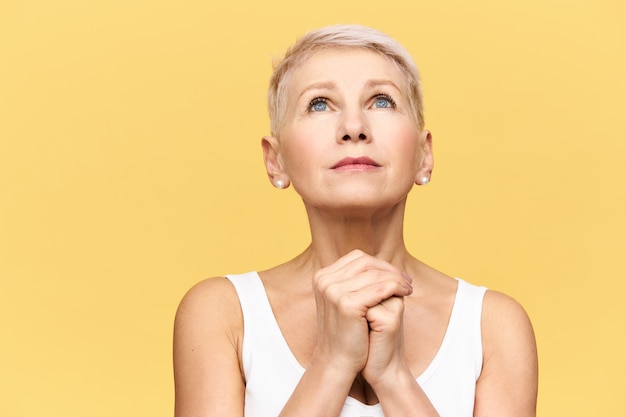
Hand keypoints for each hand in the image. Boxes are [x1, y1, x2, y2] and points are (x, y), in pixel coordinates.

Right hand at [310, 250, 412, 376]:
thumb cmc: (345, 333)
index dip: (379, 264)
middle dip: (389, 269)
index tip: (396, 275)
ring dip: (396, 278)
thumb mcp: (345, 301)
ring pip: (374, 274)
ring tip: (408, 287)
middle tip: (406, 279)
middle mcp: (324, 280)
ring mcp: (333, 291)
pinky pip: (380, 288)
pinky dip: (396, 287)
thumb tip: (380, 266)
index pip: (357, 258)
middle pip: (365, 262)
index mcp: (322, 276)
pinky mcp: (346, 303)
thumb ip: (356, 282)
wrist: (337, 361)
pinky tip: (405, 293)